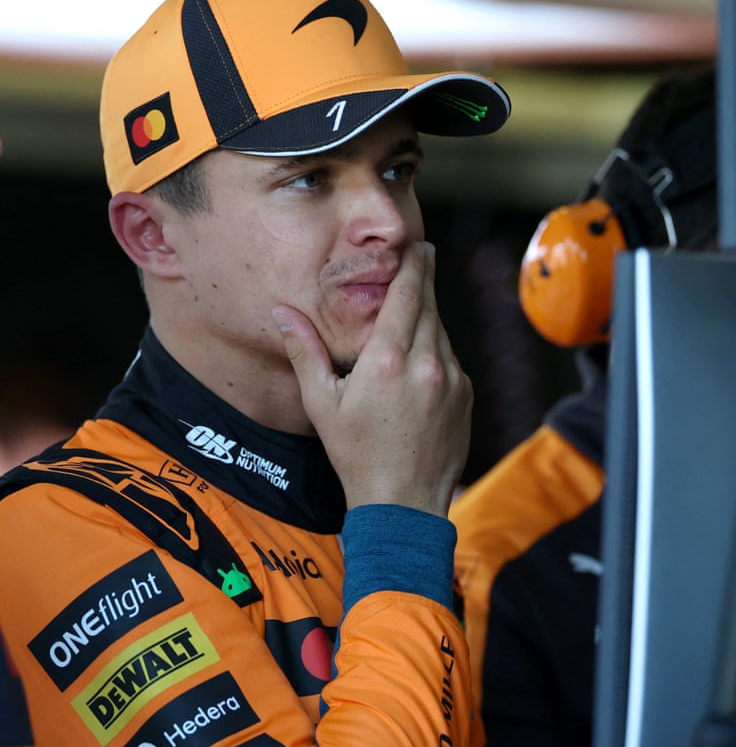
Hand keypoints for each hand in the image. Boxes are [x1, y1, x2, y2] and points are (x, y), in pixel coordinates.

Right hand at [272, 240, 471, 516]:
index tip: (418, 245)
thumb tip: (281, 313)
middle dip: (425, 278)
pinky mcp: (465, 396)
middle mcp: (425, 362)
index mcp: (386, 359)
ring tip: (416, 304)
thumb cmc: (355, 454)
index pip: (406, 296)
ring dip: (430, 314)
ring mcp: (451, 379)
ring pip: (442, 330)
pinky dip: (437, 348)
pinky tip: (421, 356)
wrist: (403, 501)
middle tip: (423, 255)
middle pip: (429, 305)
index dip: (413, 266)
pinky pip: (451, 358)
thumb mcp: (321, 404)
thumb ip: (305, 352)